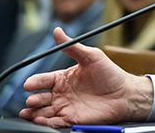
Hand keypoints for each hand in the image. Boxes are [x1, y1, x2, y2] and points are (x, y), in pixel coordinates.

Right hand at [19, 27, 152, 127]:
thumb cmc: (111, 74)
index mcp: (64, 78)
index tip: (28, 84)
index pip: (43, 80)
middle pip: (40, 97)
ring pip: (43, 111)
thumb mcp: (91, 56)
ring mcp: (66, 107)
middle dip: (33, 99)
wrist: (125, 94)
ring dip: (34, 113)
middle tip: (31, 99)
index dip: (34, 82)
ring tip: (29, 112)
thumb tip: (57, 31)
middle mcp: (62, 93)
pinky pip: (54, 123)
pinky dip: (45, 122)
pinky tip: (40, 120)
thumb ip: (72, 46)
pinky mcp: (71, 119)